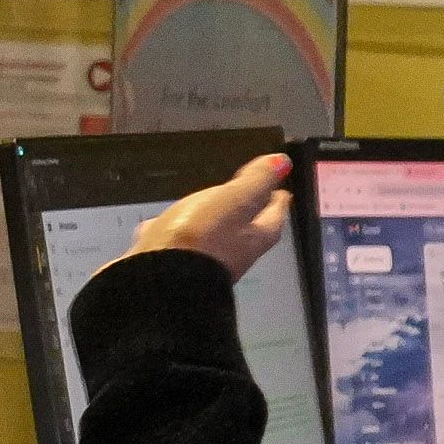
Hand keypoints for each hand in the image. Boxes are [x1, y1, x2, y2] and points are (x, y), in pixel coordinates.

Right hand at [133, 150, 290, 278]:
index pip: (274, 217)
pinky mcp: (169, 267)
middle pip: (246, 231)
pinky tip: (159, 225)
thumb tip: (284, 162)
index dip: (277, 201)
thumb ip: (256, 181)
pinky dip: (173, 232)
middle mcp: (232, 255)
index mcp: (253, 239)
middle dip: (247, 214)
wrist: (160, 281)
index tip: (281, 190)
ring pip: (211, 238)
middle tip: (246, 196)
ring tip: (203, 206)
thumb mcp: (234, 200)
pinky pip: (176, 244)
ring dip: (211, 223)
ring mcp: (201, 264)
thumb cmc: (204, 236)